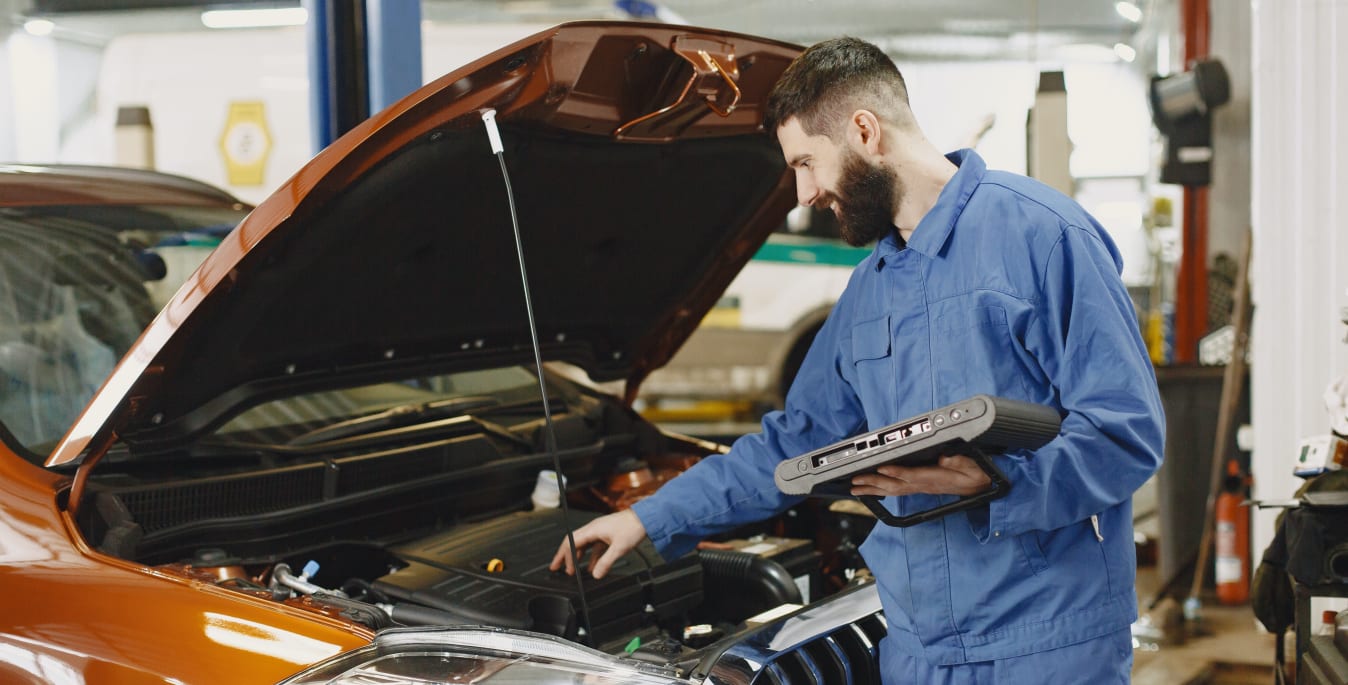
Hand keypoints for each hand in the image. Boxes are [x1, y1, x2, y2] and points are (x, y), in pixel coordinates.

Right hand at [548, 509, 646, 578]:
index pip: (571, 542)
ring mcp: (600, 532)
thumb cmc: (633, 527)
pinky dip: (590, 557)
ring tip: (572, 569)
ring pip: (583, 545)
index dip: (565, 556)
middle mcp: (593, 529)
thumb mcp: (619, 548)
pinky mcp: (607, 535)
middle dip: (564, 556)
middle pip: (573, 542)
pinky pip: (594, 547)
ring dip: (577, 557)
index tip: (563, 568)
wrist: (646, 519)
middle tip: (556, 566)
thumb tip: (595, 574)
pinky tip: (591, 567)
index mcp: (592, 529)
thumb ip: (605, 562)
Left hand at [850, 454, 991, 497]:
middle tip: (855, 481)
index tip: (881, 467)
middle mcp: (925, 485)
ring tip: (856, 488)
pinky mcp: (921, 487)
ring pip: (894, 490)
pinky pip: (898, 490)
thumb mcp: (973, 466)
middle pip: (896, 485)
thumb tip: (946, 457)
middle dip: (874, 483)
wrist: (982, 486)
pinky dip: (882, 490)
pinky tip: (872, 490)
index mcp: (936, 478)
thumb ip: (959, 461)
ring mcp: (922, 488)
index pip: (912, 475)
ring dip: (873, 489)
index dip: (896, 472)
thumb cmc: (976, 474)